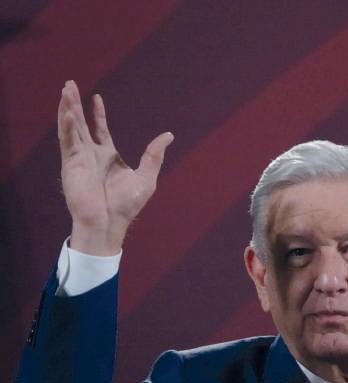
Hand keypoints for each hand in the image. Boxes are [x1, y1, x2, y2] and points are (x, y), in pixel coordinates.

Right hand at [58, 80, 172, 254]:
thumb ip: (155, 155)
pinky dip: (67, 126)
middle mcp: (92, 155)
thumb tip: (169, 135)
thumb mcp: (146, 177)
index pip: (100, 130)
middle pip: (81, 124)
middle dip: (75, 104)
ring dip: (67, 108)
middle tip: (69, 85)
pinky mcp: (71, 164)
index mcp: (108, 156)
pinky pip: (67, 141)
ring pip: (71, 127)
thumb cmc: (126, 205)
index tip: (97, 97)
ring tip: (65, 89)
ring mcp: (80, 158)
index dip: (98, 114)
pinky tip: (68, 112)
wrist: (109, 222)